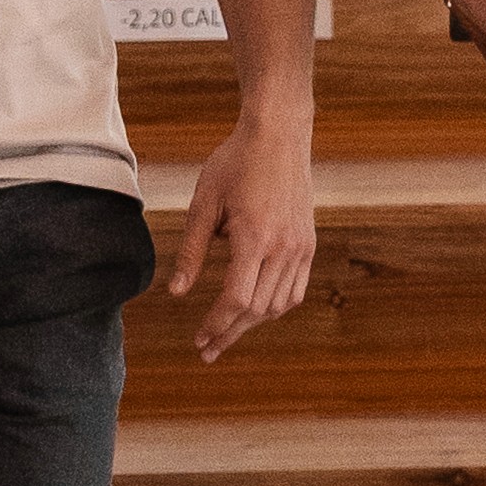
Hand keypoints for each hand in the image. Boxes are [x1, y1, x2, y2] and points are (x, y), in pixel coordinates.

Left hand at [164, 115, 319, 364]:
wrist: (279, 135)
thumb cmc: (236, 163)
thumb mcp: (204, 203)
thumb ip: (192, 251)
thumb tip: (177, 293)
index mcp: (255, 237)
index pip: (236, 298)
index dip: (216, 324)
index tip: (199, 339)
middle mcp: (283, 247)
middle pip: (256, 308)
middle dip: (230, 332)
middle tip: (207, 349)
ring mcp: (300, 247)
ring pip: (278, 304)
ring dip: (252, 323)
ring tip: (227, 331)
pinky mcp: (308, 244)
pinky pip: (295, 290)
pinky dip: (275, 307)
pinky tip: (255, 311)